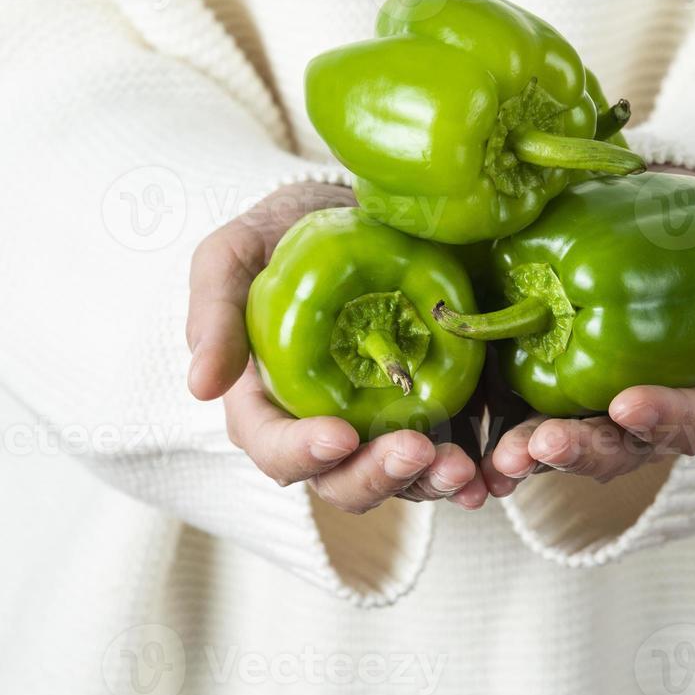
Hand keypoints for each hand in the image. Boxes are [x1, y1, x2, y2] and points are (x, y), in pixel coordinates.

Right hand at [186, 182, 488, 513]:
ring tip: (463, 467)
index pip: (275, 449)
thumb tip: (200, 386)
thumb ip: (214, 313)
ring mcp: (380, 426)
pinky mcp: (433, 410)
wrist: (351, 211)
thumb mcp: (233, 256)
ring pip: (402, 479)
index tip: (338, 435)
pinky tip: (494, 469)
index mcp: (267, 405)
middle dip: (378, 476)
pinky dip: (473, 467)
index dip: (303, 453)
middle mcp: (324, 429)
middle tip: (415, 450)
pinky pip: (453, 452)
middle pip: (343, 480)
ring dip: (431, 483)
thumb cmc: (281, 236)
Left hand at [480, 168, 694, 496]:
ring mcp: (583, 403)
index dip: (664, 419)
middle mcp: (639, 407)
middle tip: (547, 441)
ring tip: (506, 455)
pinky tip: (473, 452)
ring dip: (534, 458)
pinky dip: (495, 442)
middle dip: (584, 451)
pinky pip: (512, 423)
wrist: (622, 198)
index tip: (630, 404)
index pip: (692, 419)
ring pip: (562, 448)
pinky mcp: (531, 385)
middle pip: (619, 448)